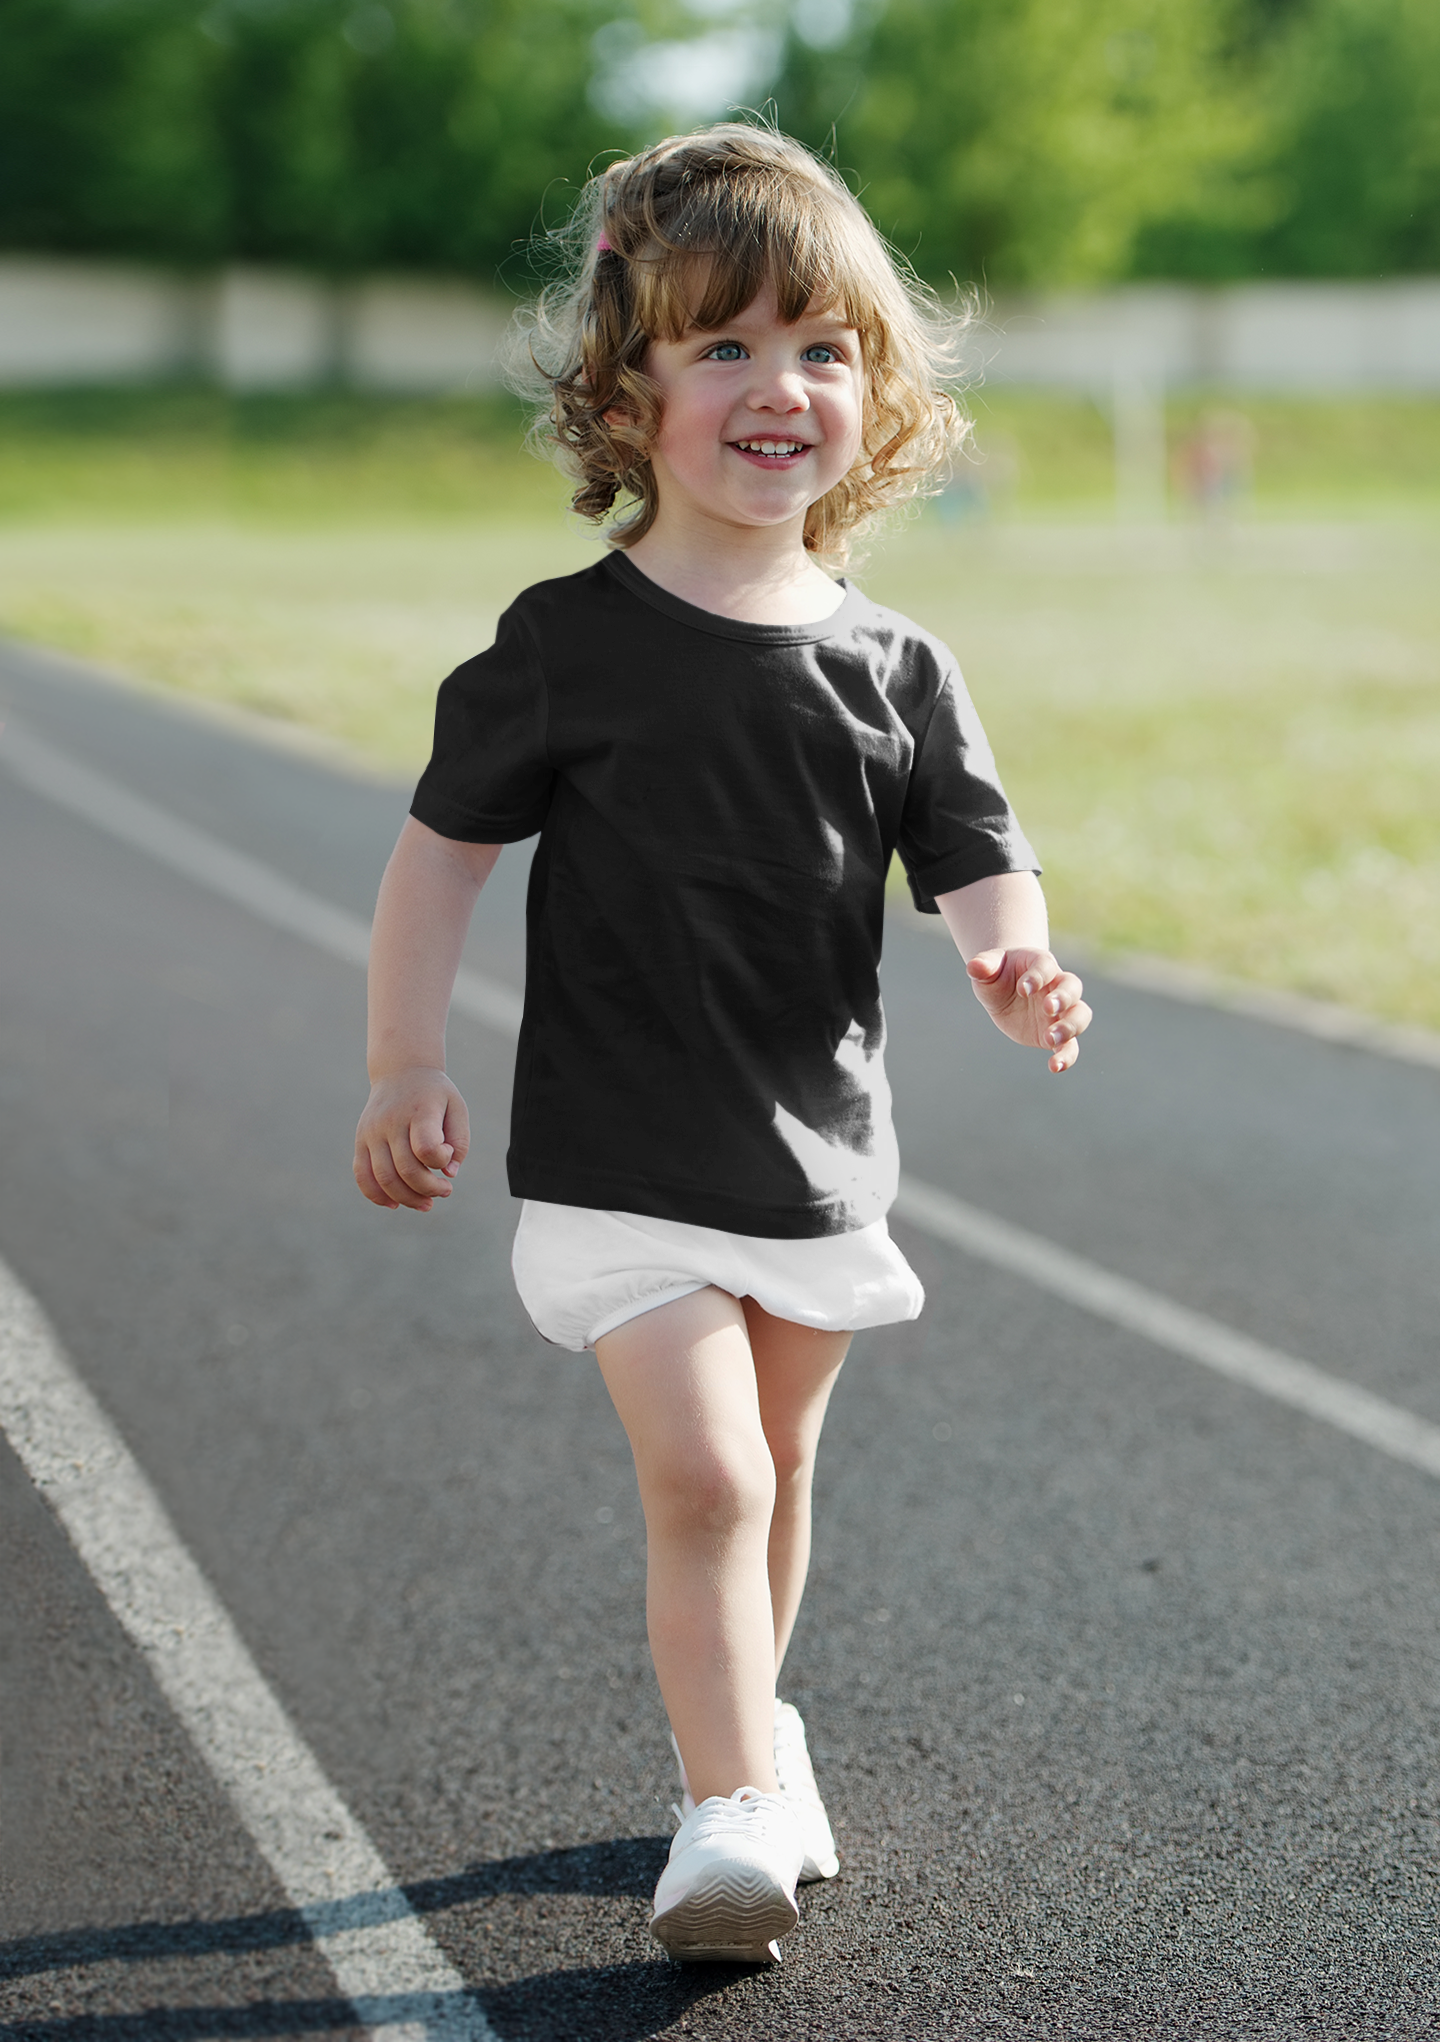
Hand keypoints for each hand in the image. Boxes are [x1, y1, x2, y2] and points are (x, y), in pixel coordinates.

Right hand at [354, 1066, 469, 1210]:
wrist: (401, 1072)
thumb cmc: (434, 1095)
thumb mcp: (457, 1108)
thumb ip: (460, 1141)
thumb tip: (449, 1174)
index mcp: (419, 1111)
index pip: (425, 1148)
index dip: (440, 1161)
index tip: (447, 1155)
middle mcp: (391, 1122)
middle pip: (406, 1169)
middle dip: (429, 1189)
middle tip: (445, 1191)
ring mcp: (371, 1132)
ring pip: (383, 1178)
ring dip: (407, 1199)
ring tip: (426, 1204)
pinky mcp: (360, 1141)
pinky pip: (362, 1175)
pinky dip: (376, 1196)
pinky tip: (395, 1204)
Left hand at [965, 948, 1091, 1072]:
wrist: (1005, 992)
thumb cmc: (998, 975)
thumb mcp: (987, 969)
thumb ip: (983, 967)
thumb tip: (974, 966)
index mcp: (1041, 964)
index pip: (1046, 967)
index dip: (1037, 977)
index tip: (1023, 989)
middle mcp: (1057, 986)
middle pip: (1072, 988)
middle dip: (1063, 998)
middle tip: (1047, 1008)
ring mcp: (1061, 1011)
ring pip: (1080, 1015)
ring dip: (1070, 1027)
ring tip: (1051, 1039)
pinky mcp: (1057, 1034)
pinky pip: (1070, 1045)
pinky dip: (1067, 1056)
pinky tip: (1055, 1066)